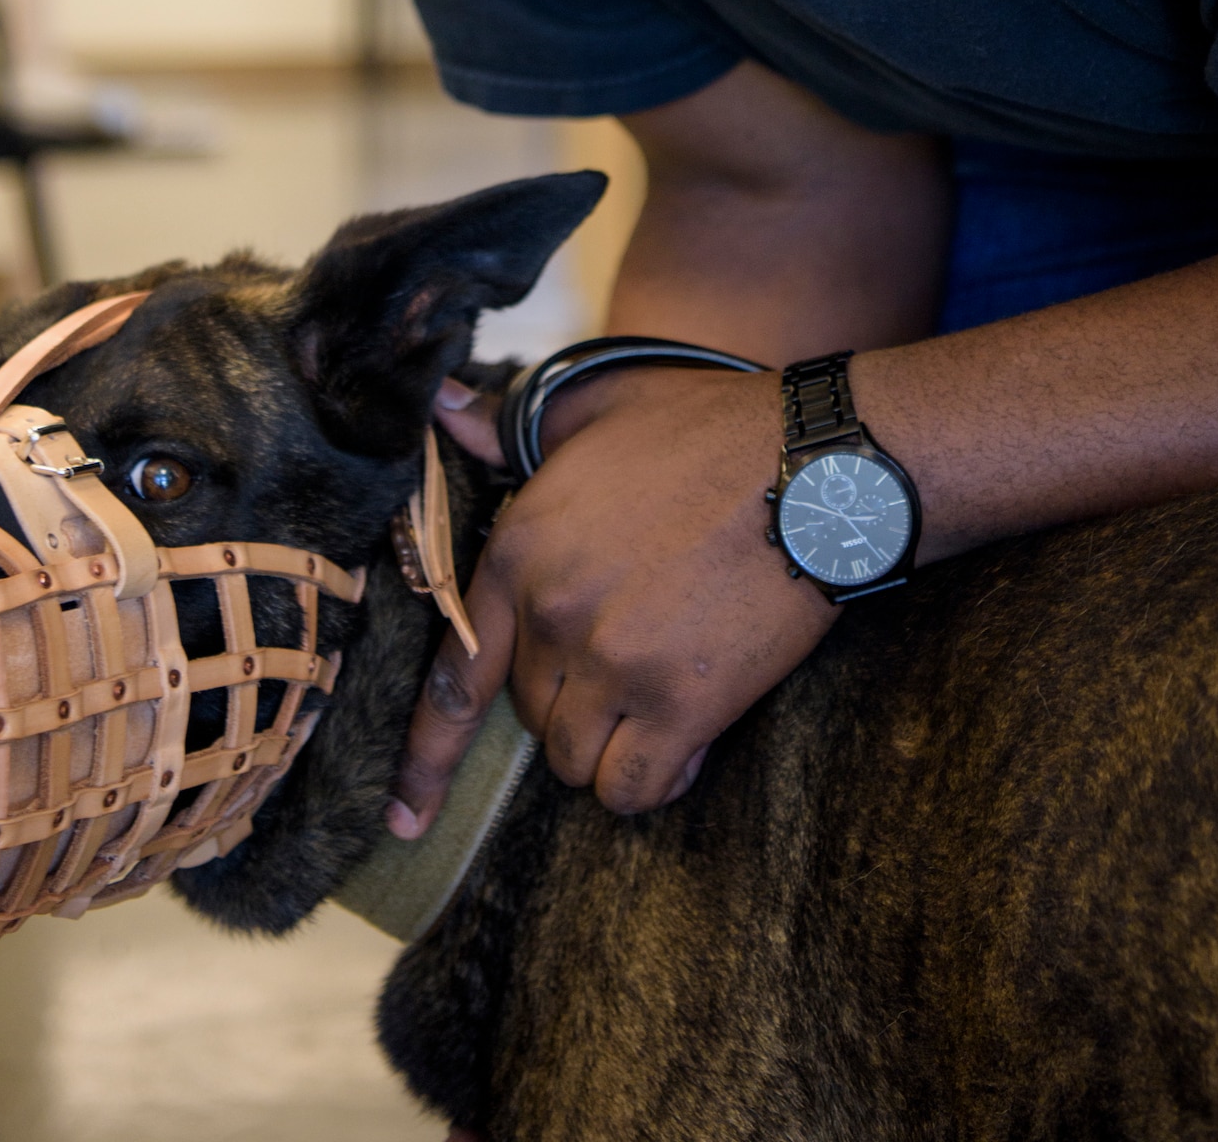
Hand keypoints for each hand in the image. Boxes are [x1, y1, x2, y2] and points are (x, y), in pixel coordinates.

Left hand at [389, 366, 839, 830]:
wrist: (812, 464)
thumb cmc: (708, 427)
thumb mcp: (594, 404)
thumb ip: (509, 426)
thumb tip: (440, 407)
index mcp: (519, 547)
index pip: (454, 672)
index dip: (425, 754)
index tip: (405, 813)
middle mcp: (553, 612)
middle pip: (526, 713)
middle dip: (567, 700)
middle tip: (627, 657)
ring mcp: (615, 663)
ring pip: (574, 760)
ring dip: (607, 744)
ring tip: (657, 698)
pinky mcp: (684, 702)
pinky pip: (633, 788)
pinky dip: (651, 781)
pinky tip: (683, 744)